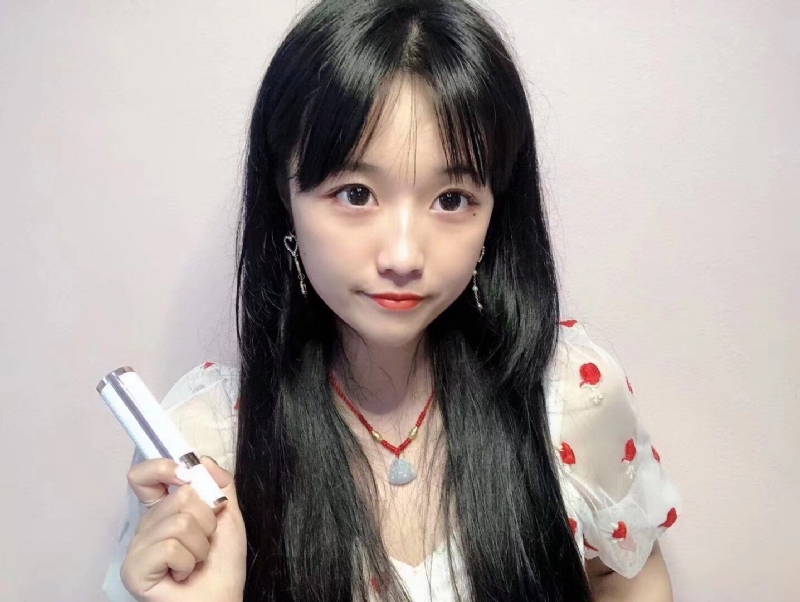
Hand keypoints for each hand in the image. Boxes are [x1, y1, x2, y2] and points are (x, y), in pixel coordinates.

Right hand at [120, 456, 246, 601]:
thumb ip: (220, 484)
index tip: (185, 475)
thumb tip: (201, 460)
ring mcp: (137, 548)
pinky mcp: (134, 570)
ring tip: (195, 561)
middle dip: (206, 519)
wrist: (221, 599)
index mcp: (163, 510)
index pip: (143, 476)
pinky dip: (187, 561)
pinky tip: (182, 574)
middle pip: (178, 497)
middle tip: (205, 541)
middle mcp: (146, 526)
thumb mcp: (228, 515)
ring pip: (179, 522)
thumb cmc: (222, 564)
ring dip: (200, 544)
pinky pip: (169, 547)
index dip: (163, 468)